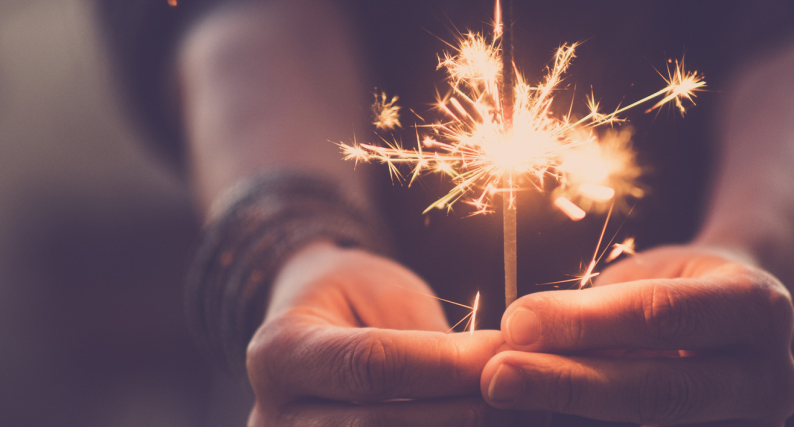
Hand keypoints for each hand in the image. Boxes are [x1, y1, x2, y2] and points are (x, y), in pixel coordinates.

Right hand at [246, 242, 510, 425]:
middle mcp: (275, 416)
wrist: (306, 327)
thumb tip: (495, 371)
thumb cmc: (351, 298)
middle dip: (459, 409)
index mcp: (279, 353)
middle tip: (518, 388)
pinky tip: (478, 420)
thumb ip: (428, 339)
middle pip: (378, 425)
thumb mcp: (383, 293)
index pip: (369, 366)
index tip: (501, 352)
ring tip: (505, 410)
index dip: (443, 365)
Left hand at [480, 245, 793, 425]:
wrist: (743, 325)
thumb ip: (597, 310)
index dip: (585, 322)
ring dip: (572, 416)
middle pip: (659, 392)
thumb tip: (515, 337)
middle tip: (497, 377)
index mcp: (758, 308)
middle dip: (569, 385)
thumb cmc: (681, 290)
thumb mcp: (648, 277)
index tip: (515, 322)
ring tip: (510, 399)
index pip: (662, 316)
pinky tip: (541, 420)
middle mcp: (772, 378)